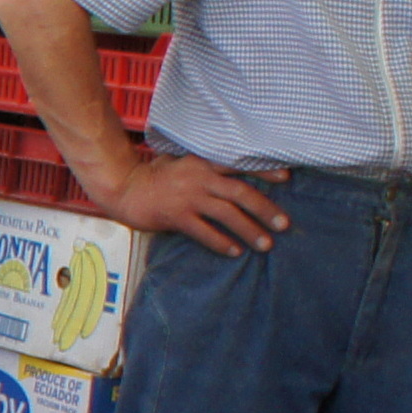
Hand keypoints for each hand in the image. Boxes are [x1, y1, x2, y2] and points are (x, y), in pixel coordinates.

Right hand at [93, 152, 290, 255]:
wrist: (125, 188)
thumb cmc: (153, 175)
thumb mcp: (181, 161)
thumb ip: (204, 165)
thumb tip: (229, 173)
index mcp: (204, 162)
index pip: (240, 164)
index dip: (264, 170)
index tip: (286, 178)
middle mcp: (200, 178)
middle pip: (241, 193)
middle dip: (265, 209)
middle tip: (284, 224)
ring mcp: (189, 198)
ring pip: (227, 214)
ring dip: (249, 230)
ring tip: (266, 244)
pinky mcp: (176, 216)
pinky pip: (204, 232)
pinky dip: (221, 242)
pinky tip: (235, 251)